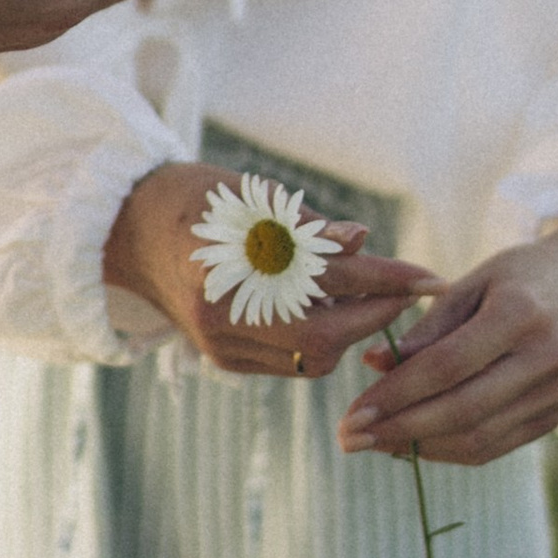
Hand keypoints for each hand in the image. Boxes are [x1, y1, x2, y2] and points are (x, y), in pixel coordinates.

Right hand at [104, 163, 436, 377]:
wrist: (128, 230)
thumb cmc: (196, 200)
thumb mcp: (253, 196)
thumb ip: (307, 226)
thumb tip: (363, 241)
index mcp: (230, 261)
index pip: (327, 276)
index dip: (384, 278)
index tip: (430, 278)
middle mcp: (222, 312)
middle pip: (322, 335)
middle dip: (372, 316)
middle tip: (407, 291)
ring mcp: (219, 343)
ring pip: (311, 357)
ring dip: (349, 331)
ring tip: (370, 297)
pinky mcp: (221, 359)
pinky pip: (290, 361)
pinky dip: (320, 340)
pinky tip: (331, 312)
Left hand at [339, 205, 557, 466]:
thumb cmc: (525, 275)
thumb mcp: (477, 280)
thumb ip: (428, 327)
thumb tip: (373, 367)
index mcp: (521, 315)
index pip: (446, 367)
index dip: (395, 395)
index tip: (351, 411)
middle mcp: (545, 359)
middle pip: (460, 410)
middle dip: (397, 430)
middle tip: (348, 438)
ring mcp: (555, 394)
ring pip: (477, 439)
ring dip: (418, 448)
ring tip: (373, 444)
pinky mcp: (555, 417)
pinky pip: (494, 446)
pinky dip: (448, 451)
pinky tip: (411, 444)